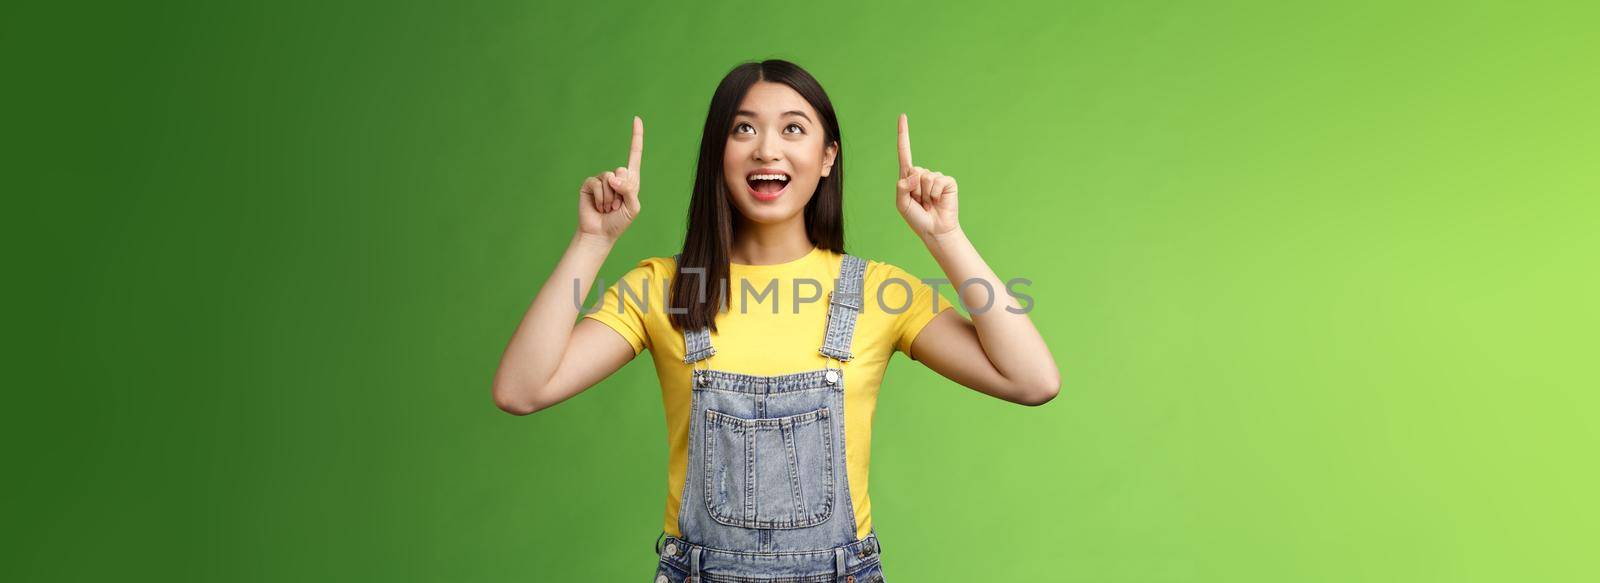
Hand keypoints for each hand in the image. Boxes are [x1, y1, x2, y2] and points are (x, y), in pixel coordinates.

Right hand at [577, 116, 643, 241]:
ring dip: (611, 198)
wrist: (600, 233)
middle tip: (617, 206)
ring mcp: (602, 180)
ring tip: (608, 208)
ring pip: (609, 179)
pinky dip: (601, 198)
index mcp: (630, 180)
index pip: (634, 155)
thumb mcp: (633, 207)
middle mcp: (616, 177)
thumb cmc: (619, 222)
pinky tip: (599, 207)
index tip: (637, 119)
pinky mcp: (589, 184)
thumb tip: (612, 176)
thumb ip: (628, 190)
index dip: (636, 137)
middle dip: (622, 190)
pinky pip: (597, 183)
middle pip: (622, 170)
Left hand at [895, 114, 959, 240]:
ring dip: (925, 194)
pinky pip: (937, 181)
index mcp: (908, 176)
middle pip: (913, 170)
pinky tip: (938, 201)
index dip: (903, 134)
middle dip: (914, 189)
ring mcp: (936, 177)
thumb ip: (901, 187)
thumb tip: (914, 173)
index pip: (904, 152)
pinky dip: (935, 194)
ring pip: (925, 177)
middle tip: (920, 202)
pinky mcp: (948, 181)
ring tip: (929, 203)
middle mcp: (922, 173)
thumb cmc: (917, 218)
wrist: (935, 230)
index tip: (902, 116)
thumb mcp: (901, 204)